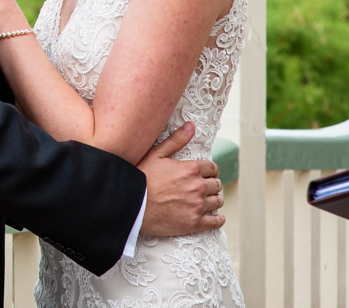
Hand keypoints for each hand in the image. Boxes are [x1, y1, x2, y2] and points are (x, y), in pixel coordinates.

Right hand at [137, 122, 225, 236]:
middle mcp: (197, 187)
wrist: (130, 204)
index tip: (205, 174)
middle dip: (212, 185)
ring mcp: (197, 206)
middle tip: (205, 187)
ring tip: (209, 201)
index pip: (212, 168)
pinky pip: (215, 222)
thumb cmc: (140, 178)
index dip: (209, 170)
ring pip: (218, 202)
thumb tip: (191, 125)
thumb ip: (176, 140)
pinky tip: (216, 217)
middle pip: (216, 185)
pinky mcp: (194, 223)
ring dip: (215, 200)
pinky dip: (218, 220)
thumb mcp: (155, 154)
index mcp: (191, 169)